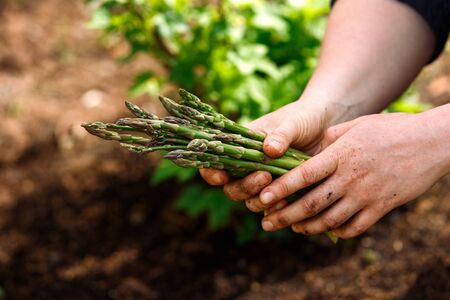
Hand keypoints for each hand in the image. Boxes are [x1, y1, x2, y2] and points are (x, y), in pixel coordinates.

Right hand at [199, 100, 329, 209]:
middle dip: (244, 187)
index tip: (222, 176)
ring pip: (250, 201)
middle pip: (232, 188)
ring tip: (279, 190)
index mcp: (241, 145)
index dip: (212, 173)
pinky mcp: (281, 192)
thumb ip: (281, 135)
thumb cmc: (302, 118)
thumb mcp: (292, 122)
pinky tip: (288, 204)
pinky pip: (272, 207)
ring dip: (259, 199)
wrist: (326, 127)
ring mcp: (264, 181)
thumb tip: (269, 149)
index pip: (215, 162)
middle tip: (264, 177)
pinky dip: (277, 209)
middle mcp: (248, 166)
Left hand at [259, 112, 449, 238]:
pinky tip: (326, 229)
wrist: (431, 142)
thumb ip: (331, 138)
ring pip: (330, 219)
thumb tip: (311, 149)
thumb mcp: (357, 126)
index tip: (263, 199)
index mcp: (340, 155)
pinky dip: (337, 231)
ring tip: (293, 227)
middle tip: (266, 222)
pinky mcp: (382, 207)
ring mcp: (367, 195)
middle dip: (285, 215)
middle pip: (311, 202)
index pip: (303, 174)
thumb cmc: (391, 129)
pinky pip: (355, 227)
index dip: (281, 188)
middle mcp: (350, 178)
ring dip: (307, 226)